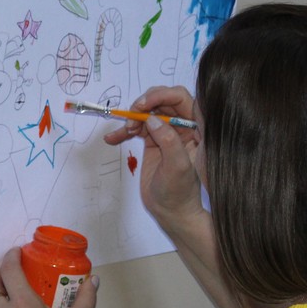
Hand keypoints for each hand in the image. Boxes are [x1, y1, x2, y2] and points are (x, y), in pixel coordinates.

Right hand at [102, 86, 205, 233]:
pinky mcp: (153, 141)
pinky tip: (111, 139)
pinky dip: (123, 131)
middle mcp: (182, 126)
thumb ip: (169, 141)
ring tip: (124, 131)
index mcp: (195, 128)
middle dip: (144, 105)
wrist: (171, 212)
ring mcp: (166, 133)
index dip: (162, 95)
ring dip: (132, 118)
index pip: (181, 99)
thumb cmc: (179, 192)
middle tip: (131, 116)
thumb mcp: (177, 167)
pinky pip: (137, 128)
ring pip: (147, 113)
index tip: (143, 105)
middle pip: (162, 101)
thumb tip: (152, 119)